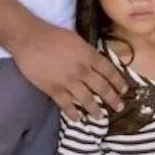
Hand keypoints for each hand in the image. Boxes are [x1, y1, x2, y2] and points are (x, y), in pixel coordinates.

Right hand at [10, 22, 126, 120]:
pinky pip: (66, 105)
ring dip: (95, 109)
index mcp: (88, 55)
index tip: (124, 90)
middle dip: (112, 99)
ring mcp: (68, 81)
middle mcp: (82, 70)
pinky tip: (78, 118)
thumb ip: (87, 52)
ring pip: (87, 99)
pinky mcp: (54, 89)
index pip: (109, 71)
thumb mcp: (76, 39)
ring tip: (100, 116)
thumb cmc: (52, 35)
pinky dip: (73, 113)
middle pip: (102, 87)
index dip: (118, 82)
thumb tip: (96, 63)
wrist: (30, 40)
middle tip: (119, 107)